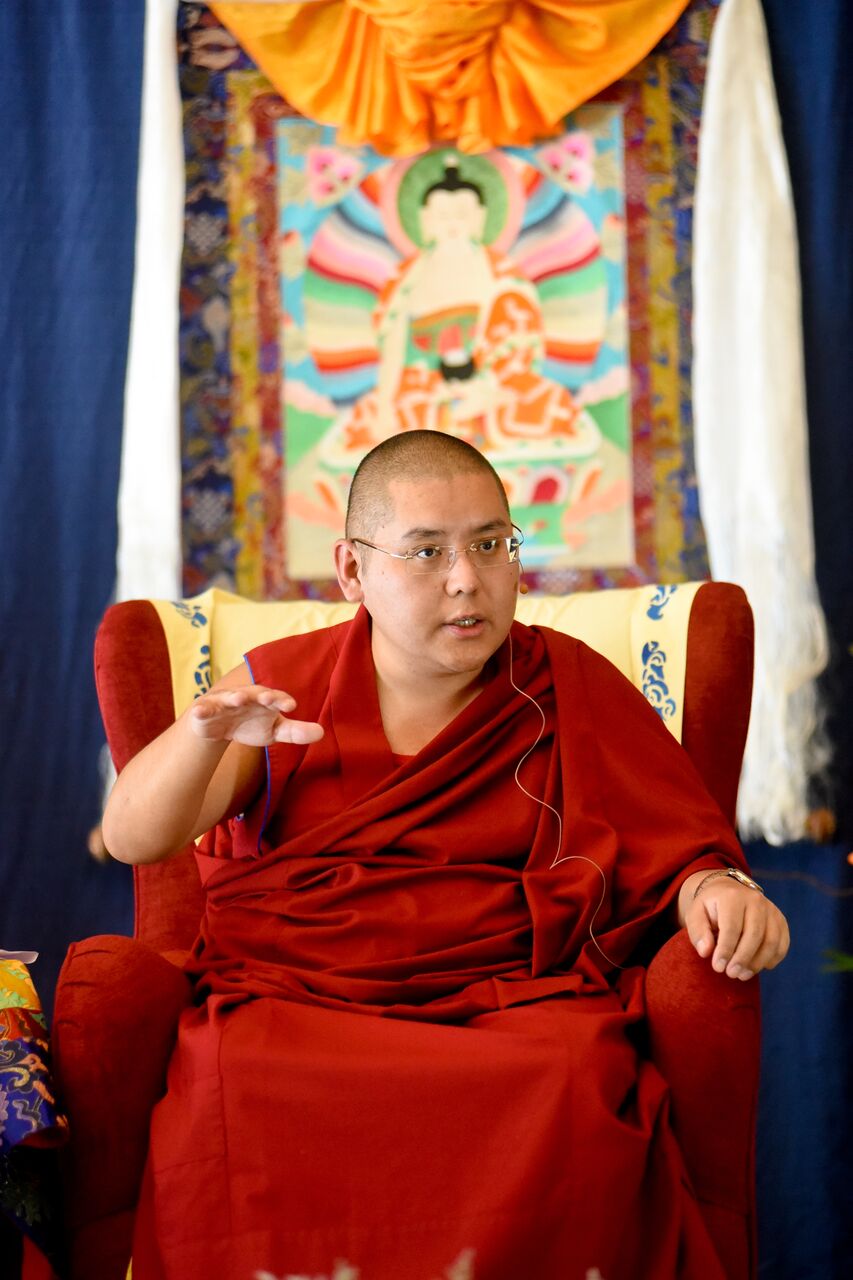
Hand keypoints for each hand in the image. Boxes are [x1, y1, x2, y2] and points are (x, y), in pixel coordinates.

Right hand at [188, 686, 323, 748]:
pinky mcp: (206, 709)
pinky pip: (204, 708)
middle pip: (255, 693)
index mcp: (264, 700)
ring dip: (234, 697)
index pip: (276, 698)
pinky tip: (199, 711)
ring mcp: (225, 701)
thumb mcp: (274, 730)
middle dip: (261, 694)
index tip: (291, 706)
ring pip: (230, 698)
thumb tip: (322, 733)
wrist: (217, 726)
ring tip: (238, 699)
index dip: (282, 701)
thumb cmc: (250, 724)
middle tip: (269, 698)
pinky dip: (202, 709)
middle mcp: (246, 696)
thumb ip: (295, 731)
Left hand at [681, 873, 789, 979]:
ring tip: (742, 975)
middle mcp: (755, 900)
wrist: (727, 891)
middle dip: (742, 959)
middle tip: (731, 974)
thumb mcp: (695, 914)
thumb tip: (705, 951)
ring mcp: (771, 910)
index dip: (726, 950)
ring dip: (757, 963)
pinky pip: (782, 944)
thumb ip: (698, 932)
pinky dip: (772, 959)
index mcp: (732, 897)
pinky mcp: (781, 920)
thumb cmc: (710, 907)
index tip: (718, 967)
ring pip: (771, 941)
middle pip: (755, 935)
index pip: (732, 927)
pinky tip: (758, 967)